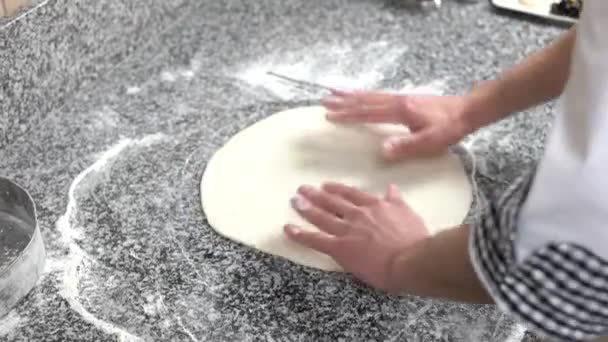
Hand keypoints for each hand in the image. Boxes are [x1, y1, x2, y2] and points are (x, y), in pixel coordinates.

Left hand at [284, 182, 429, 291]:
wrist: (410, 259)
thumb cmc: (414, 241)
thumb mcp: (409, 214)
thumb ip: (397, 201)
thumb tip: (392, 187)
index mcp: (375, 206)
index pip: (351, 195)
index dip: (337, 190)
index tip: (326, 186)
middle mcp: (358, 214)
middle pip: (332, 202)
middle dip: (316, 195)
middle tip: (302, 189)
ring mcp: (347, 230)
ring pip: (321, 217)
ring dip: (306, 208)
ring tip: (294, 201)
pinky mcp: (339, 248)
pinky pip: (315, 239)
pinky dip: (300, 234)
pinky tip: (288, 228)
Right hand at [322, 89, 473, 159]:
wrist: (469, 110)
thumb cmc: (450, 127)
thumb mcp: (430, 141)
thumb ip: (406, 146)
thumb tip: (382, 149)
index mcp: (400, 111)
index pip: (368, 113)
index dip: (348, 115)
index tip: (330, 115)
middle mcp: (398, 101)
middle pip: (365, 100)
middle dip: (344, 102)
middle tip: (324, 101)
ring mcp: (402, 98)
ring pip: (371, 95)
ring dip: (352, 95)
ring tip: (335, 92)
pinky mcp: (407, 99)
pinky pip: (380, 95)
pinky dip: (366, 95)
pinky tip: (363, 97)